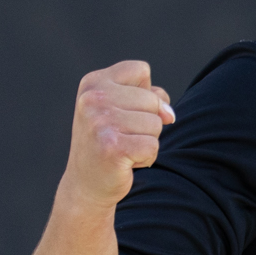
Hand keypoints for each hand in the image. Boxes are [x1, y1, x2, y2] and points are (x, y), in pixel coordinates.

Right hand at [59, 60, 174, 209]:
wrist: (87, 184)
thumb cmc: (110, 141)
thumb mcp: (123, 109)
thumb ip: (150, 97)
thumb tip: (168, 114)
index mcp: (93, 82)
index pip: (141, 70)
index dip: (145, 92)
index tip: (127, 111)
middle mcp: (93, 98)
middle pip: (152, 99)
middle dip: (147, 121)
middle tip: (123, 135)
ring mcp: (100, 122)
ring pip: (155, 124)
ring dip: (147, 140)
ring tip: (124, 147)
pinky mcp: (112, 146)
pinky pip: (153, 145)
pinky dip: (147, 157)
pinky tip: (126, 162)